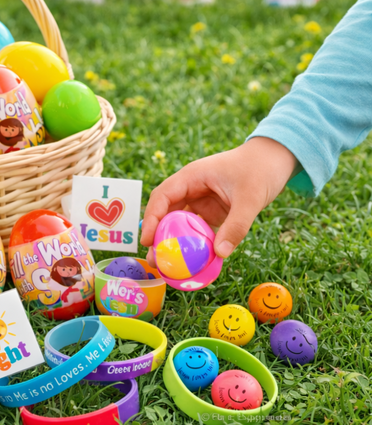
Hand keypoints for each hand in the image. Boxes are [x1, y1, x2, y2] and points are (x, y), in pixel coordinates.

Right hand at [140, 137, 296, 264]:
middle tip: (155, 260)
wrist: (276, 158)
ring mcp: (200, 200)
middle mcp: (191, 188)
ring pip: (178, 222)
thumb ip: (236, 225)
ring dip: (172, 242)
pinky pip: (196, 229)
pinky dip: (192, 243)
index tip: (148, 240)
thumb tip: (220, 254)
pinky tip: (191, 261)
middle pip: (165, 212)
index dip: (152, 219)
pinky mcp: (210, 211)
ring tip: (168, 265)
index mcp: (192, 177)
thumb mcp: (250, 197)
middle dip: (158, 236)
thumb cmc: (261, 168)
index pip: (162, 197)